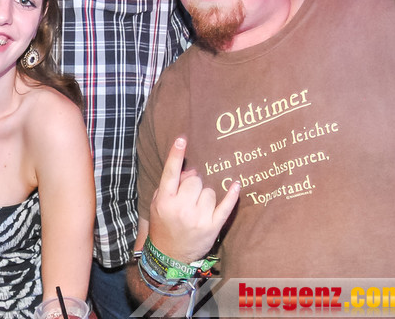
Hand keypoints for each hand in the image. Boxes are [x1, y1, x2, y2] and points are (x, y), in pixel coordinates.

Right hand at [147, 137, 239, 263]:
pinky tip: (237, 185)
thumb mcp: (158, 203)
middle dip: (194, 184)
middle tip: (189, 195)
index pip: (170, 173)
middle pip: (196, 180)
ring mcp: (198, 218)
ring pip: (210, 191)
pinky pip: (225, 206)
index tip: (182, 139)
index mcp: (165, 200)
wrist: (170, 256)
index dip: (176, 154)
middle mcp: (181, 208)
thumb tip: (192, 169)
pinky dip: (232, 195)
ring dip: (205, 196)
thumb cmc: (163, 224)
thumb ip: (171, 185)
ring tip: (198, 208)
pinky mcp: (212, 227)